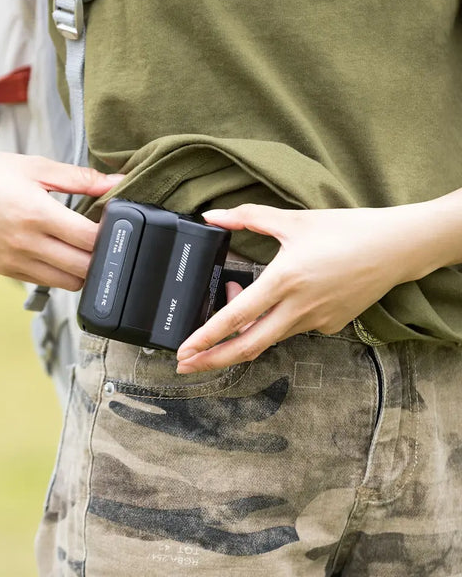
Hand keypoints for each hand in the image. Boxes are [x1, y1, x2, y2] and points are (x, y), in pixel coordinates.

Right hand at [0, 144, 122, 289]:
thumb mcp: (37, 167)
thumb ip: (82, 178)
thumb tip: (118, 182)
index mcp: (36, 213)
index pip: (90, 239)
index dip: (110, 234)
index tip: (115, 224)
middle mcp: (25, 243)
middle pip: (85, 268)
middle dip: (101, 256)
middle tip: (103, 238)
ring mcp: (15, 261)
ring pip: (69, 283)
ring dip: (83, 269)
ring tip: (82, 247)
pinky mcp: (7, 271)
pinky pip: (47, 282)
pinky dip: (61, 272)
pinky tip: (60, 252)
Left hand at [176, 202, 436, 372]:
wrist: (396, 248)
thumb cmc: (347, 231)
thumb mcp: (293, 220)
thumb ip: (247, 217)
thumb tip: (212, 216)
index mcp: (284, 280)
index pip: (235, 317)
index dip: (206, 337)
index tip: (185, 351)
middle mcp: (298, 308)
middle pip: (247, 346)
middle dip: (212, 359)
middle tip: (186, 366)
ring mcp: (315, 321)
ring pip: (268, 338)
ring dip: (243, 333)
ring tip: (227, 316)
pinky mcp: (329, 326)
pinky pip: (292, 330)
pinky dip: (272, 323)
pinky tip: (271, 303)